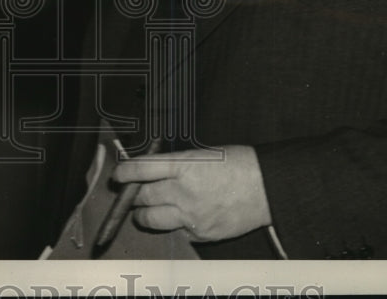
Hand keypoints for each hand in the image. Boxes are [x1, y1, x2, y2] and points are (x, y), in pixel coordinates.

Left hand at [112, 145, 272, 241]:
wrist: (268, 188)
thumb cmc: (239, 164)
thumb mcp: (205, 154)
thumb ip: (177, 164)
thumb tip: (152, 171)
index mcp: (184, 166)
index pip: (140, 169)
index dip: (124, 172)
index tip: (118, 175)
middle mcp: (183, 192)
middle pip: (141, 196)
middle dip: (134, 194)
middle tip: (133, 192)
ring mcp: (190, 216)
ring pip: (150, 219)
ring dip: (143, 214)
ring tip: (145, 210)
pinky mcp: (200, 233)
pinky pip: (174, 231)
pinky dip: (172, 224)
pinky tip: (178, 217)